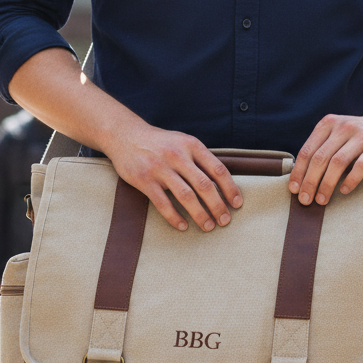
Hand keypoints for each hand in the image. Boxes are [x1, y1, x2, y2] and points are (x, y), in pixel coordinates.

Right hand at [106, 124, 242, 232]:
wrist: (125, 135)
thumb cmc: (160, 143)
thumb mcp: (183, 142)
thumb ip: (200, 159)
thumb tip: (223, 184)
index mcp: (192, 145)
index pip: (218, 169)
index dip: (230, 189)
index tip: (237, 204)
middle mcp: (177, 156)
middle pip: (204, 186)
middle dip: (218, 206)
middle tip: (225, 221)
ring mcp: (160, 168)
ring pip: (186, 197)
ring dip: (200, 215)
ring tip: (208, 226)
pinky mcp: (144, 180)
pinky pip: (163, 204)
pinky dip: (175, 218)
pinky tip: (183, 226)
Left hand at [290, 113, 362, 206]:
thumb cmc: (358, 136)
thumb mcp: (337, 133)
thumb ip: (322, 148)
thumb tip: (300, 178)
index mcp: (328, 124)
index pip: (307, 151)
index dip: (298, 172)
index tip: (294, 190)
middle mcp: (343, 127)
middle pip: (320, 158)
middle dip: (310, 182)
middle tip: (305, 200)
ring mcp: (361, 136)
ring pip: (337, 162)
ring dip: (327, 184)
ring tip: (322, 200)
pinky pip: (361, 165)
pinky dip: (351, 179)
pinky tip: (344, 190)